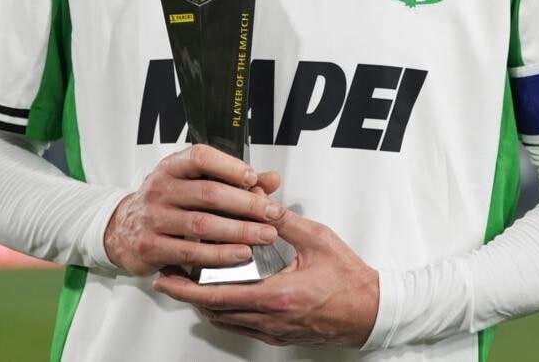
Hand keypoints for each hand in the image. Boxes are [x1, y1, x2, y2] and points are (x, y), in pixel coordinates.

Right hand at [103, 144, 283, 274]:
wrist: (121, 230)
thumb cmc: (166, 203)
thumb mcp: (192, 183)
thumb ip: (232, 181)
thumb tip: (272, 179)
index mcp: (171, 167)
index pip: (200, 157)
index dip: (229, 166)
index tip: (253, 178)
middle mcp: (160, 189)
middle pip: (208, 193)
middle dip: (246, 204)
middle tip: (273, 213)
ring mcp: (153, 218)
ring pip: (202, 224)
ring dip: (239, 231)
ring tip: (265, 235)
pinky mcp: (151, 247)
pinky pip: (190, 252)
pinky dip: (219, 254)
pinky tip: (240, 254)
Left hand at [152, 206, 379, 346]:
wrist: (370, 311)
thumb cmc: (350, 280)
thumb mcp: (318, 240)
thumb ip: (286, 222)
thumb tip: (262, 203)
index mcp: (278, 295)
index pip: (220, 295)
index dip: (188, 289)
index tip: (168, 279)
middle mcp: (271, 318)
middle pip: (215, 312)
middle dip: (187, 297)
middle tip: (168, 280)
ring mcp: (274, 330)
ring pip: (226, 322)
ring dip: (204, 305)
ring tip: (189, 285)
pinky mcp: (279, 335)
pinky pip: (241, 327)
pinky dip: (224, 313)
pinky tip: (220, 298)